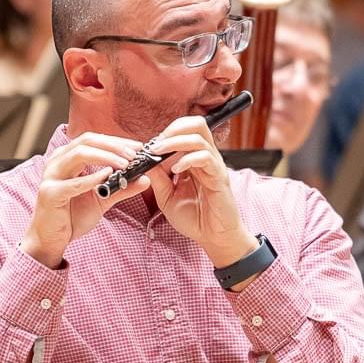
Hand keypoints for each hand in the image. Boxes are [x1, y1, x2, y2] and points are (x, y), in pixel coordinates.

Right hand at [21, 131, 151, 268]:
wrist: (53, 240)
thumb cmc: (72, 217)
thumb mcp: (103, 199)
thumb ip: (122, 188)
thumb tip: (146, 178)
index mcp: (68, 158)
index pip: (93, 140)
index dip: (116, 141)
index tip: (138, 147)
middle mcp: (58, 161)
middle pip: (87, 141)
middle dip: (113, 146)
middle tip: (134, 153)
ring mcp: (52, 176)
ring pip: (80, 154)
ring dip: (106, 157)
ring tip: (125, 163)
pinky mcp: (50, 193)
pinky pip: (73, 183)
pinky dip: (92, 178)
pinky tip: (108, 176)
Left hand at [144, 116, 257, 267]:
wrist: (213, 238)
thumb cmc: (194, 218)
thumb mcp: (167, 197)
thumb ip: (157, 178)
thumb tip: (143, 160)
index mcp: (194, 160)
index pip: (183, 132)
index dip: (164, 136)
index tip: (147, 149)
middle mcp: (206, 158)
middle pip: (196, 124)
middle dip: (172, 130)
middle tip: (155, 145)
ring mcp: (214, 166)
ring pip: (199, 136)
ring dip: (174, 142)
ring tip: (158, 153)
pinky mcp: (219, 177)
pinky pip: (205, 157)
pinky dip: (187, 159)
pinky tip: (175, 170)